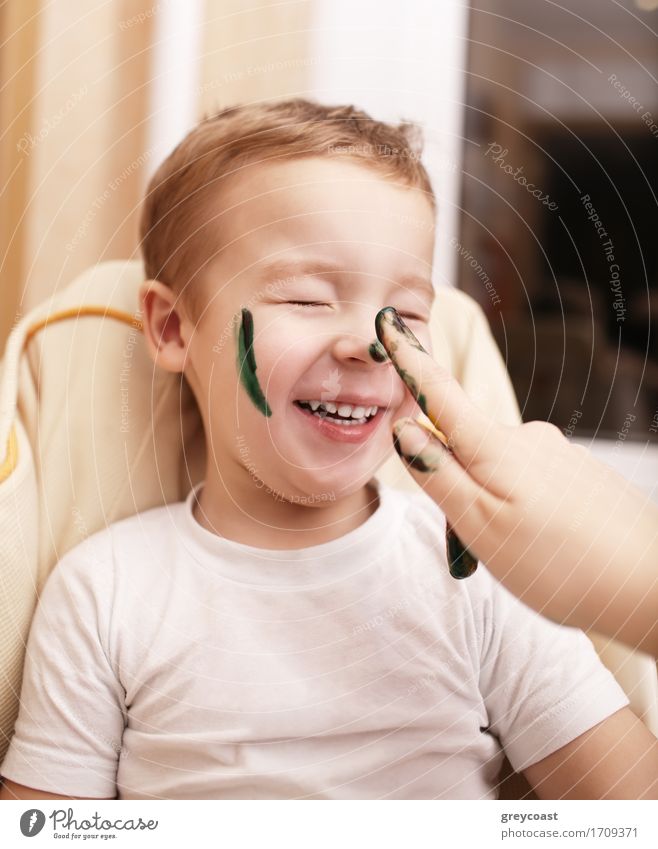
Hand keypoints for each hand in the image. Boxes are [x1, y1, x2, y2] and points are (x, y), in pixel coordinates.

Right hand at [375, 306, 657, 655]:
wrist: (648, 587)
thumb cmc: (559, 565)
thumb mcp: (479, 524)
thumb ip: (438, 474)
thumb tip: (405, 429)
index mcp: (495, 447)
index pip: (439, 393)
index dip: (409, 360)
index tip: (389, 322)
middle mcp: (528, 438)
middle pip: (466, 448)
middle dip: (457, 489)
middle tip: (475, 548)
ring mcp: (558, 454)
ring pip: (499, 472)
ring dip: (492, 507)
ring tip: (518, 556)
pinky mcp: (580, 473)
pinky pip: (532, 484)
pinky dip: (524, 512)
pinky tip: (546, 547)